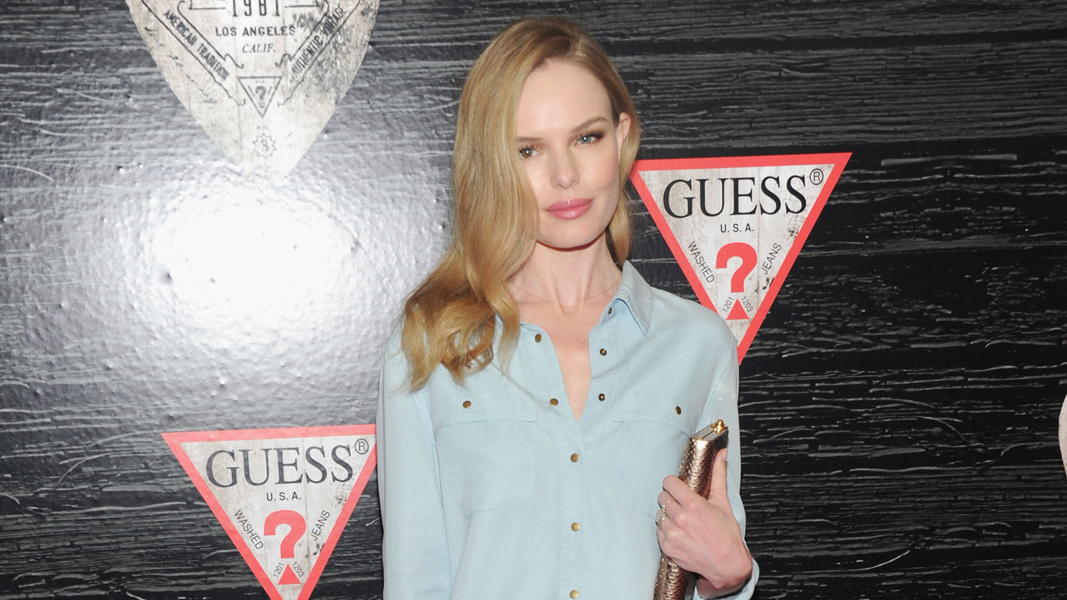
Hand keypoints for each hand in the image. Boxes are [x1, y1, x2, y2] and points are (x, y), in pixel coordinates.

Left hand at [656, 449, 752, 597]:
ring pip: (660, 514)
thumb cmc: (727, 535)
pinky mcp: (667, 547)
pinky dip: (666, 531)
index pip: (668, 483)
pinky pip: (659, 531)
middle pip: (662, 497)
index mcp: (693, 505)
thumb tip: (721, 453)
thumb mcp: (723, 503)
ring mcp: (673, 534)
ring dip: (668, 516)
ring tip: (682, 521)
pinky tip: (680, 533)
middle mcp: (680, 519)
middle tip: (682, 505)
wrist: (726, 565)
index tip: (677, 486)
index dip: (673, 483)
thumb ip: (718, 475)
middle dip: (671, 499)